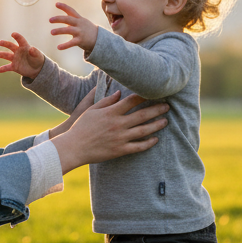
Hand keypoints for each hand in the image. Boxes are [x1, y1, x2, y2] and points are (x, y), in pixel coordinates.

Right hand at [0, 32, 45, 78]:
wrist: (36, 69)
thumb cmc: (37, 59)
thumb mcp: (38, 56)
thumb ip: (35, 52)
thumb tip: (31, 48)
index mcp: (24, 46)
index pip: (20, 40)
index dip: (17, 36)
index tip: (13, 34)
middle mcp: (18, 51)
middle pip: (10, 46)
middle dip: (5, 44)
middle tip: (0, 42)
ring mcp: (15, 59)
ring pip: (6, 55)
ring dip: (1, 54)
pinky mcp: (14, 66)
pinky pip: (7, 67)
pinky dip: (3, 68)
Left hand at [50, 2, 97, 53]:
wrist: (99, 38)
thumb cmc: (87, 29)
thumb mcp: (81, 21)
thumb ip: (71, 18)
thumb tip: (60, 16)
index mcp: (78, 19)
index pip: (71, 11)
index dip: (64, 7)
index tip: (56, 4)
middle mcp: (79, 24)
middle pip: (68, 19)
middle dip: (59, 19)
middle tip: (50, 20)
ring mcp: (80, 32)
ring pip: (69, 30)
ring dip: (59, 30)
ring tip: (51, 32)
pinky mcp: (81, 40)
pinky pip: (72, 43)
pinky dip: (65, 45)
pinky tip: (58, 47)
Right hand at [52, 91, 167, 172]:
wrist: (74, 147)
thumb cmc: (81, 127)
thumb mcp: (91, 110)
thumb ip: (106, 101)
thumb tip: (119, 93)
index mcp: (111, 112)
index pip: (131, 101)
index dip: (144, 96)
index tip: (154, 92)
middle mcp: (118, 124)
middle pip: (142, 115)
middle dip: (157, 110)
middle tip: (167, 106)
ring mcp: (120, 138)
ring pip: (143, 131)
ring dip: (156, 125)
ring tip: (166, 121)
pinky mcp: (120, 150)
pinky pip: (138, 147)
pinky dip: (148, 143)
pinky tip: (155, 139)